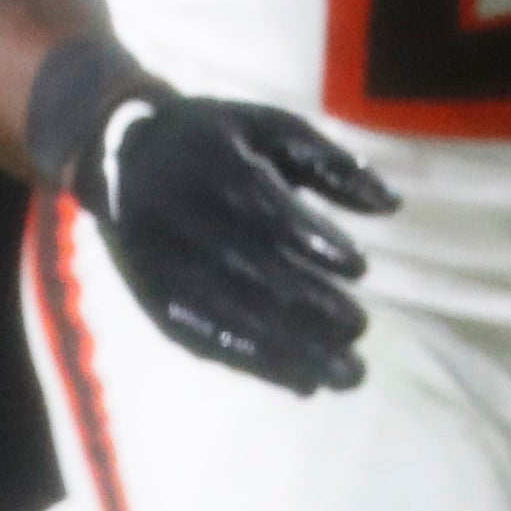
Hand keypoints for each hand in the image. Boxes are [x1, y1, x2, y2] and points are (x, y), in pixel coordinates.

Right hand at [32, 39, 396, 396]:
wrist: (117, 157)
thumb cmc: (215, 141)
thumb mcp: (270, 129)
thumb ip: (331, 163)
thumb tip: (393, 205)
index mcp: (209, 165)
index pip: (261, 209)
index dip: (308, 241)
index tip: (359, 268)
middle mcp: (178, 219)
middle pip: (246, 272)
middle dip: (307, 306)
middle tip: (359, 330)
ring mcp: (160, 265)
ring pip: (227, 316)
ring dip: (289, 350)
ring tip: (346, 374)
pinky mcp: (152, 300)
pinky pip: (204, 340)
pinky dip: (254, 363)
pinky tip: (303, 382)